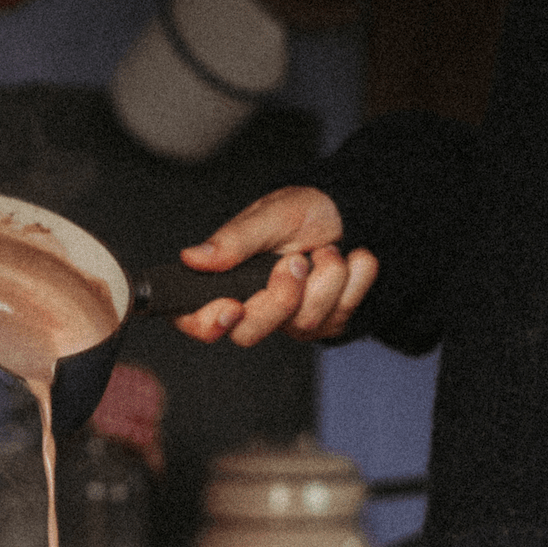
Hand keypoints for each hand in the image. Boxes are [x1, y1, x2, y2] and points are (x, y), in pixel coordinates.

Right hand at [176, 186, 378, 345]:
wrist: (347, 213)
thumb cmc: (299, 213)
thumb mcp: (268, 216)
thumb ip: (233, 241)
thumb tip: (193, 257)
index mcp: (223, 282)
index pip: (195, 320)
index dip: (207, 324)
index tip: (233, 307)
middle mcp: (251, 308)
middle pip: (248, 333)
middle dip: (281, 298)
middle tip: (296, 260)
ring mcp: (286, 321)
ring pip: (301, 324)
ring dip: (326, 279)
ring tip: (327, 250)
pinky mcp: (322, 324)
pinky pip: (339, 317)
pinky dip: (354, 281)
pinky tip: (351, 260)